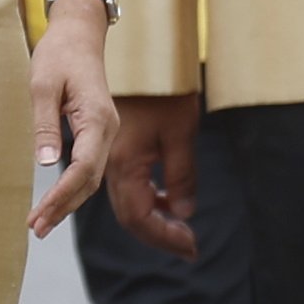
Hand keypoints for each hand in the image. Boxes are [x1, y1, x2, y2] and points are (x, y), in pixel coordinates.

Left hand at [23, 0, 117, 238]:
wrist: (79, 33)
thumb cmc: (59, 54)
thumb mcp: (43, 85)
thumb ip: (45, 124)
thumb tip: (45, 163)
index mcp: (97, 118)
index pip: (83, 168)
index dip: (63, 195)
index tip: (41, 214)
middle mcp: (108, 130)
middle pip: (90, 180)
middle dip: (64, 207)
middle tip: (36, 228)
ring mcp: (106, 132)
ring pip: (91, 178)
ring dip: (68, 202)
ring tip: (41, 223)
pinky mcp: (98, 132)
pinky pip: (89, 167)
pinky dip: (73, 188)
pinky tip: (55, 202)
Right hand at [105, 92, 200, 259]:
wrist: (138, 55)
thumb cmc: (162, 89)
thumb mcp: (181, 131)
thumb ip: (181, 174)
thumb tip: (183, 213)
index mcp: (125, 163)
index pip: (139, 217)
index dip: (165, 238)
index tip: (191, 248)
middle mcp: (111, 165)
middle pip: (130, 216)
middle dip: (160, 236)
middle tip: (190, 248)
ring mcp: (111, 157)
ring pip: (128, 203)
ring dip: (153, 220)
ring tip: (181, 229)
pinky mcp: (116, 149)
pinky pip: (127, 185)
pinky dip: (147, 200)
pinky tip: (166, 199)